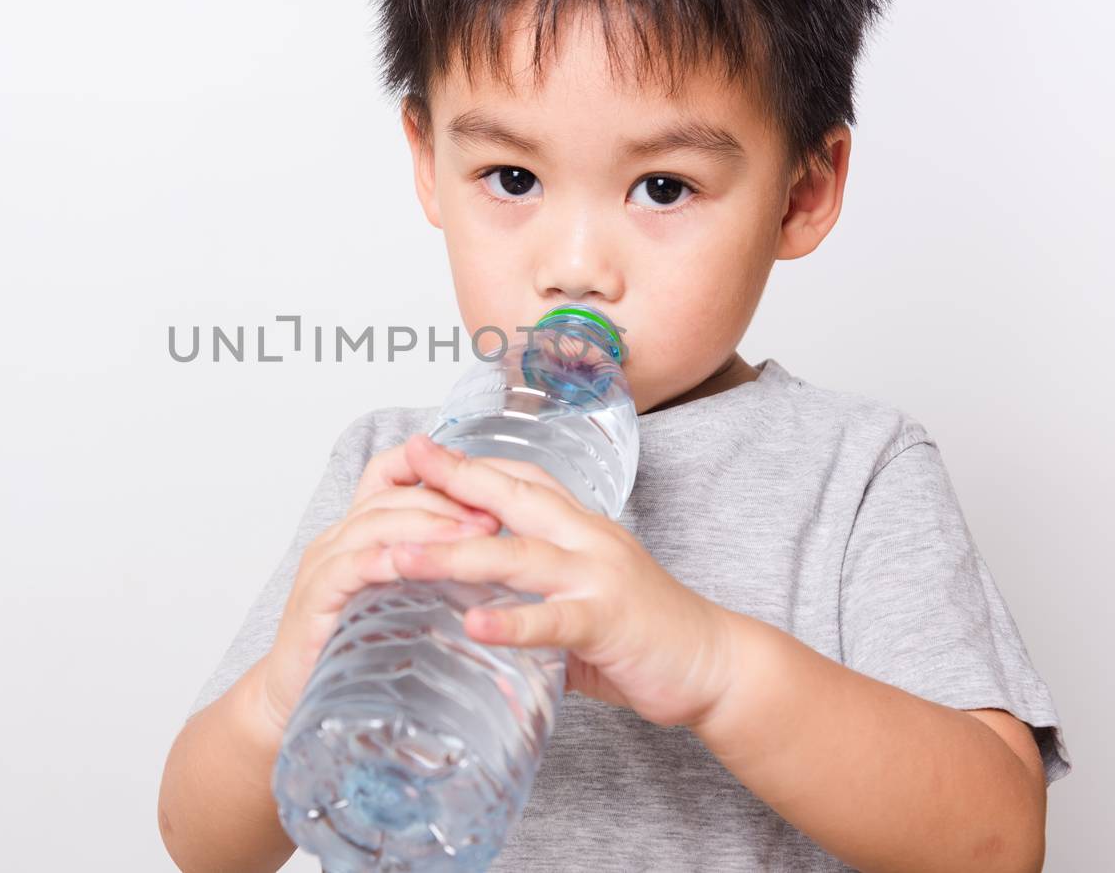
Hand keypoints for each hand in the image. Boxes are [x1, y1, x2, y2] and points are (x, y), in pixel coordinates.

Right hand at [252, 434, 502, 740]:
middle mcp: (338, 538)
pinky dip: (381, 560)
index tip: (479, 476)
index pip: (388, 474)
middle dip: (446, 499)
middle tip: (492, 516)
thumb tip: (495, 559)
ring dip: (426, 526)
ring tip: (470, 536)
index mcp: (359, 531)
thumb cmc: (354, 648)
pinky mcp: (313, 598)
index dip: (431, 467)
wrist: (296, 695)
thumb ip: (431, 572)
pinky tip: (411, 563)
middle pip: (391, 496)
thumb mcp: (402, 599)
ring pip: (374, 524)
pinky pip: (348, 566)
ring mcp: (323, 565)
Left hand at [386, 433, 741, 728]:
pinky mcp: (607, 621)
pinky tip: (471, 626)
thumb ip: (533, 596)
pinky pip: (552, 620)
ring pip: (516, 556)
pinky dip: (510, 622)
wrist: (714, 663)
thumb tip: (477, 610)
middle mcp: (587, 538)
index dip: (471, 465)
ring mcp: (598, 576)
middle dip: (455, 478)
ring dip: (454, 555)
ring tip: (400, 558)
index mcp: (581, 527)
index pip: (521, 480)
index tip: (422, 452)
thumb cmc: (646, 633)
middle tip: (406, 462)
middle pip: (513, 497)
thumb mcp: (582, 599)